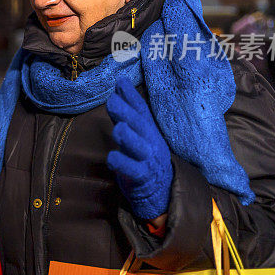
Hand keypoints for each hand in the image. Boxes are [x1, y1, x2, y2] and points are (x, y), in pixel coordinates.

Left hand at [105, 76, 172, 219]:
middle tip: (112, 100)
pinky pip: (133, 170)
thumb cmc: (144, 159)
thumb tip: (119, 88)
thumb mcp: (138, 135)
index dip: (132, 97)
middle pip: (140, 126)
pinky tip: (112, 158)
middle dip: (126, 112)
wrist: (162, 193)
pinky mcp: (142, 178)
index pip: (141, 111)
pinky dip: (122, 163)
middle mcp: (151, 143)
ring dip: (128, 137)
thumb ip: (126, 115)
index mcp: (149, 132)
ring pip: (138, 147)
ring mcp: (148, 161)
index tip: (121, 82)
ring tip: (118, 129)